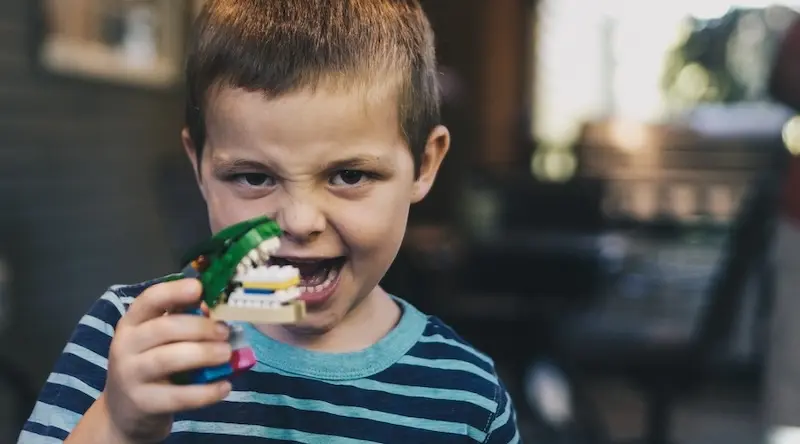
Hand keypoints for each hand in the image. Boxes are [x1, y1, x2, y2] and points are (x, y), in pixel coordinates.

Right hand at [103, 279, 232, 442]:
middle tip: (225, 332)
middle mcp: (126, 345)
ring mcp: (130, 375)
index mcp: (132, 322)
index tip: (199, 288)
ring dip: (202, 354)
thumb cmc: (150, 365)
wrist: (124, 413)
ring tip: (227, 354)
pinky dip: (205, 392)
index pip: (149, 299)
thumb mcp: (158, 340)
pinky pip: (178, 396)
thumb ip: (182, 321)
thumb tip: (213, 309)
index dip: (174, 291)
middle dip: (199, 327)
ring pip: (167, 359)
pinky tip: (224, 386)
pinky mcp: (142, 403)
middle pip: (163, 328)